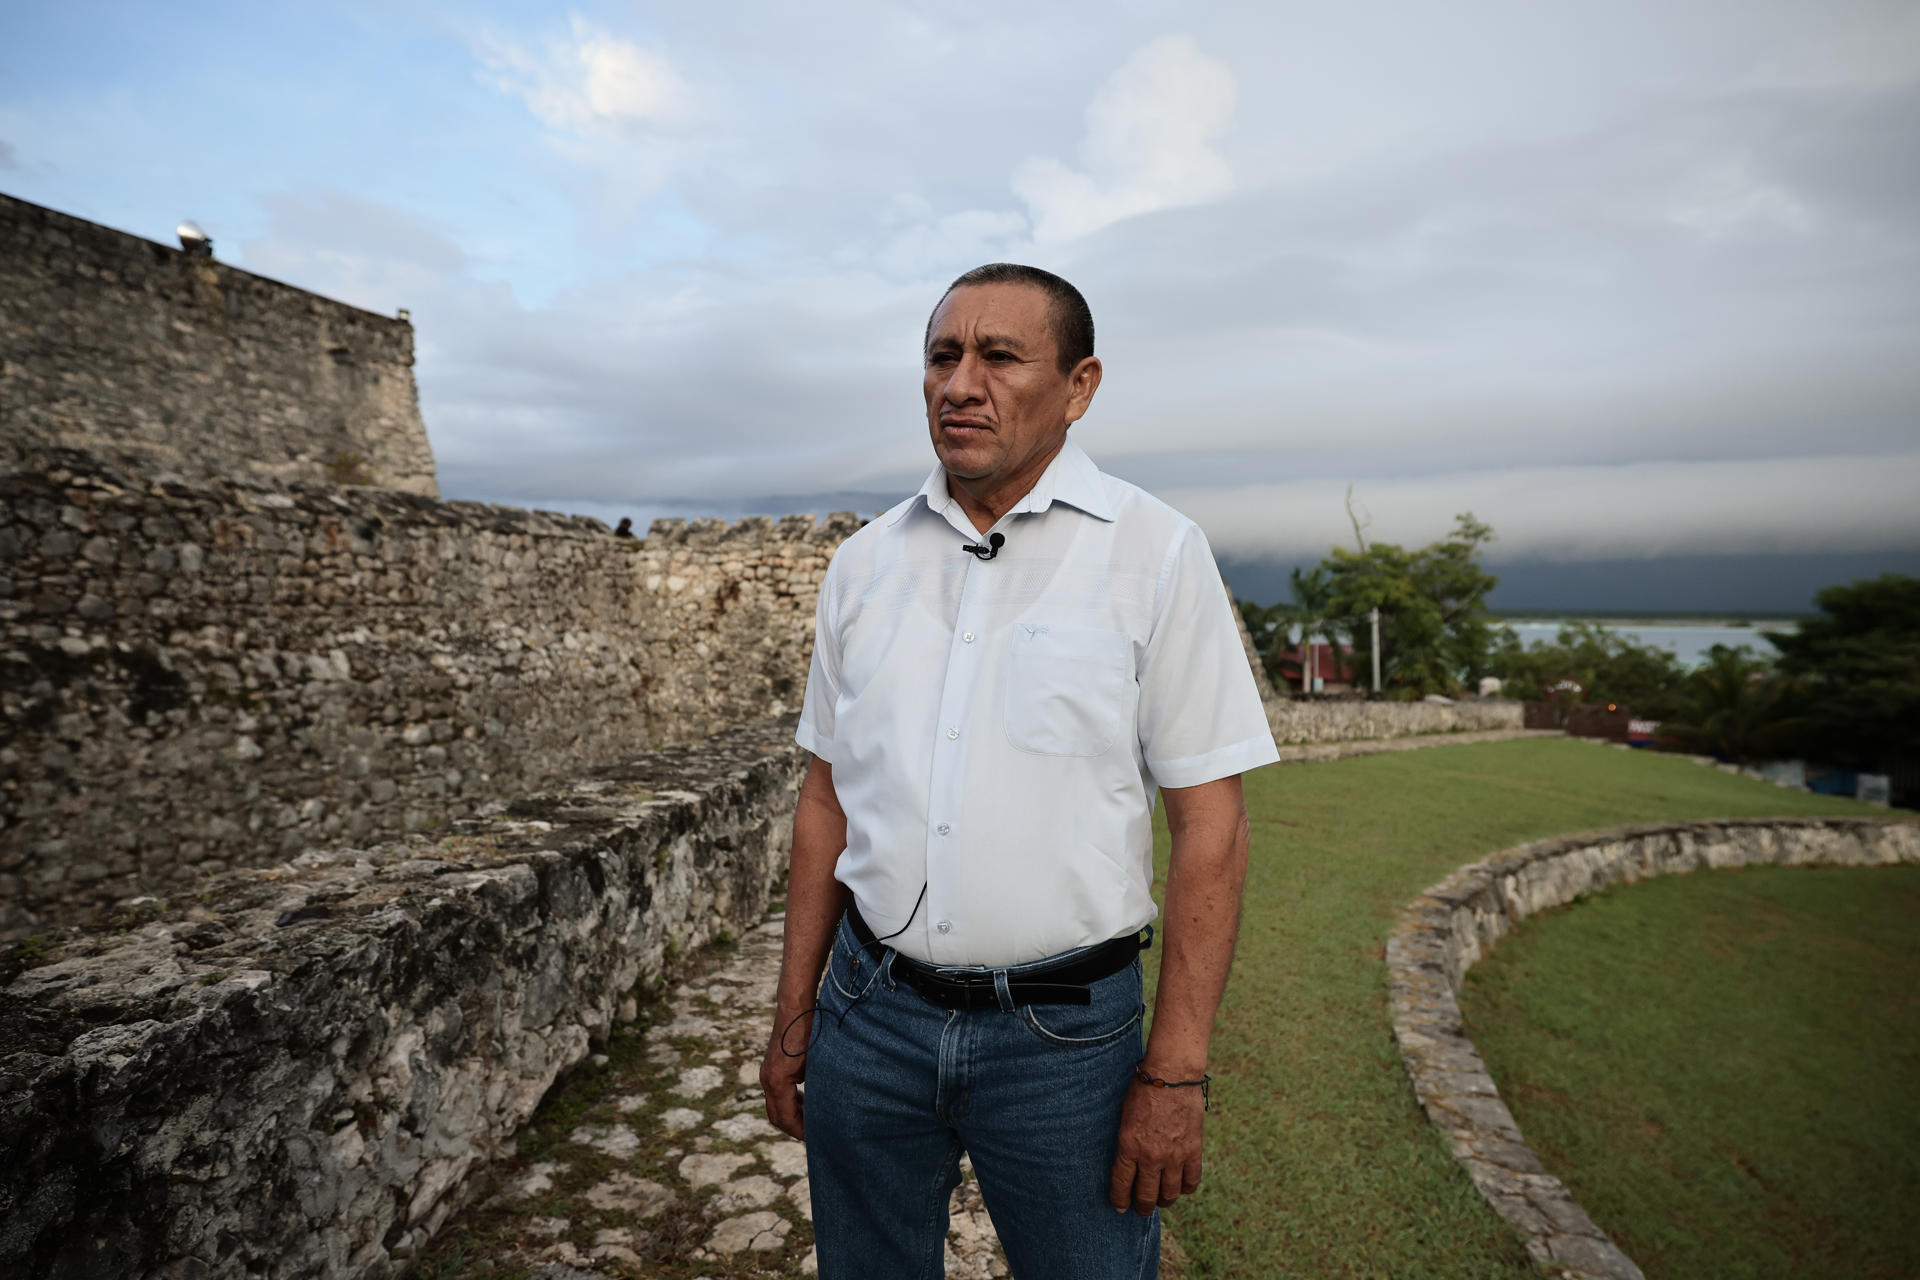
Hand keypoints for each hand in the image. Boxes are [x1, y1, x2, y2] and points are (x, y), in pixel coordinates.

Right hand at [760, 1012, 809, 1139]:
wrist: (796, 1006)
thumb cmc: (810, 1033)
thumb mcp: (816, 1064)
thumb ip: (815, 1088)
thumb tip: (824, 1111)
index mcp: (777, 1082)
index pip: (786, 1118)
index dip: (801, 1131)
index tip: (816, 1138)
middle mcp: (768, 1079)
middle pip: (776, 1116)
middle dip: (794, 1127)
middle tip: (815, 1135)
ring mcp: (767, 1072)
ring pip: (775, 1105)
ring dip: (793, 1114)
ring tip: (813, 1120)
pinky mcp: (772, 1066)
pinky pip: (777, 1092)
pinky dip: (790, 1101)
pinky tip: (806, 1101)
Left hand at [1108, 1074, 1204, 1215]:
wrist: (1172, 1075)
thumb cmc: (1143, 1089)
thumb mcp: (1125, 1116)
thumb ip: (1127, 1142)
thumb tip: (1128, 1161)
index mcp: (1129, 1146)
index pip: (1122, 1185)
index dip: (1120, 1200)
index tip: (1120, 1207)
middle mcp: (1151, 1156)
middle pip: (1147, 1195)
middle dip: (1142, 1207)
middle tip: (1141, 1209)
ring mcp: (1174, 1156)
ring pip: (1170, 1194)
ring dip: (1164, 1200)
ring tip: (1162, 1199)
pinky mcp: (1193, 1151)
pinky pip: (1192, 1181)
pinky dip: (1186, 1188)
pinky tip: (1182, 1186)